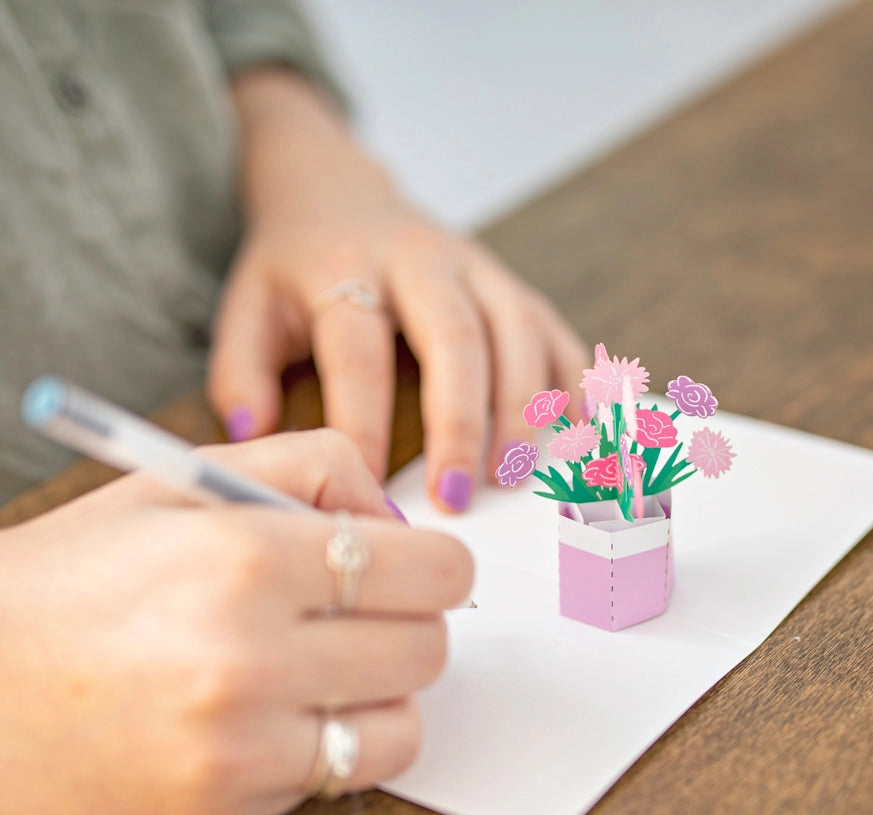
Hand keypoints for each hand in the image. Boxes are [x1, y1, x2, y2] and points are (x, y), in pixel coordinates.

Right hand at [0, 430, 472, 814]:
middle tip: (363, 613)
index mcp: (245, 556)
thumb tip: (404, 523)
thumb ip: (315, 467)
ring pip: (405, 723)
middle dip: (411, 622)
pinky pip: (345, 778)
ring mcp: (236, 746)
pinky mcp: (222, 810)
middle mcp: (248, 656)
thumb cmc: (85, 571)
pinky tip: (291, 714)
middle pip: (428, 647)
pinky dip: (339, 744)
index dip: (440, 566)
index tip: (422, 569)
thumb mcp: (189, 478)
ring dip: (384, 691)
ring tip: (329, 666)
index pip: (431, 571)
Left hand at [206, 69, 588, 511]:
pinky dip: (572, 382)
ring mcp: (478, 269)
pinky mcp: (513, 286)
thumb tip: (257, 436)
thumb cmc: (294, 272)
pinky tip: (572, 435)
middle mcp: (420, 260)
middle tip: (456, 498)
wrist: (338, 195)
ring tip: (513, 478)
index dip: (362, 422)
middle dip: (460, 423)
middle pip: (455, 337)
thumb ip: (240, 373)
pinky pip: (555, 332)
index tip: (365, 489)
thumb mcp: (244, 309)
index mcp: (344, 267)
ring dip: (522, 410)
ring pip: (517, 333)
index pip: (357, 351)